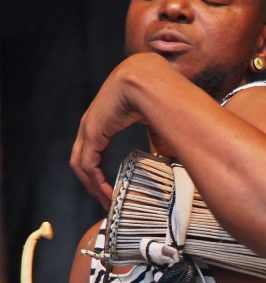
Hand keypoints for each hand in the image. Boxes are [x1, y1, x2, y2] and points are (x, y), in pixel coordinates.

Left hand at [70, 54, 153, 208]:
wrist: (150, 79)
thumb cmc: (157, 96)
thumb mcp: (156, 126)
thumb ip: (156, 145)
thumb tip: (166, 162)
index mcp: (104, 119)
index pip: (94, 151)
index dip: (101, 171)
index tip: (113, 189)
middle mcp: (91, 124)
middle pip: (83, 161)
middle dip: (94, 183)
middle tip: (107, 201)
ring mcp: (88, 127)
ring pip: (82, 166)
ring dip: (93, 187)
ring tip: (108, 203)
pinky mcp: (92, 133)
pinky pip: (89, 166)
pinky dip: (97, 183)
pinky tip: (109, 194)